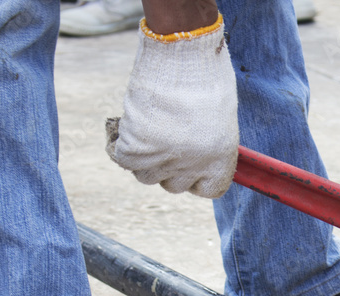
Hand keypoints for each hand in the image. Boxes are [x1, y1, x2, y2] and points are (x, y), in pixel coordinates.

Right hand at [106, 15, 237, 198]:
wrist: (182, 60)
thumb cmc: (205, 78)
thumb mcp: (219, 115)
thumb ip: (208, 138)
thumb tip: (194, 144)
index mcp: (221, 160)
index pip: (208, 189)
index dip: (196, 178)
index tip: (188, 164)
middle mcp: (194, 166)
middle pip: (173, 185)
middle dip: (167, 167)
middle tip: (163, 140)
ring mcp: (165, 160)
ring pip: (145, 175)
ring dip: (143, 158)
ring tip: (145, 131)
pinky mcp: (137, 148)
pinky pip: (121, 158)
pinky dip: (118, 144)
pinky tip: (122, 128)